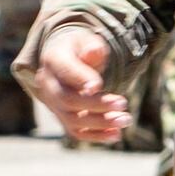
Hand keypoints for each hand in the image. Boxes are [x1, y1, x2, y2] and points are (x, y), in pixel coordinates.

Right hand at [25, 21, 130, 142]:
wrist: (65, 60)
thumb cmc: (80, 48)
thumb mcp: (86, 40)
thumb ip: (91, 46)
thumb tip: (93, 53)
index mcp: (53, 60)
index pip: (64, 72)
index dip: (81, 79)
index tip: (99, 85)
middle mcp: (48, 84)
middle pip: (68, 100)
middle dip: (96, 105)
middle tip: (123, 104)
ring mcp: (53, 104)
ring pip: (72, 120)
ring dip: (100, 123)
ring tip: (126, 119)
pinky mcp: (63, 118)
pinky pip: (76, 132)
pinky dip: (96, 136)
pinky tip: (116, 134)